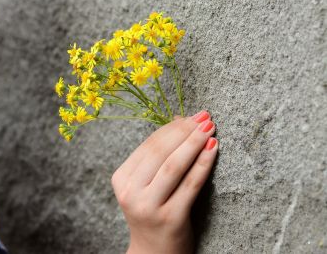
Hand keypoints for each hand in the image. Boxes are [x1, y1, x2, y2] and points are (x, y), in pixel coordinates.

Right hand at [111, 111, 217, 253]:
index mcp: (121, 179)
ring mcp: (149, 206)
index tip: (189, 116)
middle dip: (184, 131)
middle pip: (160, 153)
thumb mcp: (146, 184)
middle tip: (204, 118)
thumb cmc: (152, 212)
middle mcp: (131, 192)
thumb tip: (179, 118)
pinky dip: (203, 164)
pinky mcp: (171, 218)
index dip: (170, 128)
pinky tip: (213, 149)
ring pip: (174, 166)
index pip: (148, 146)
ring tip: (210, 128)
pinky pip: (190, 185)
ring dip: (194, 143)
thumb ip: (159, 156)